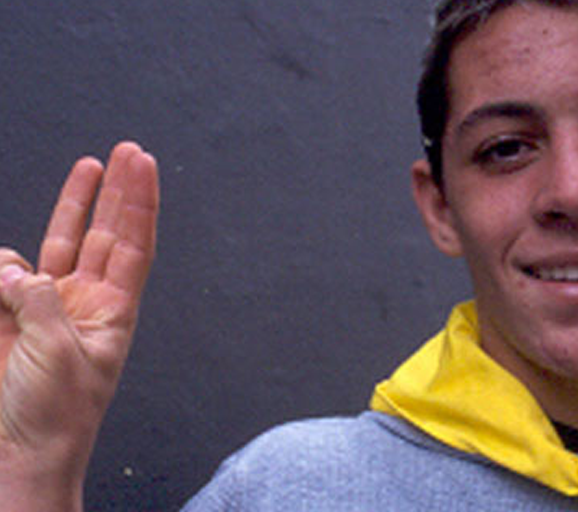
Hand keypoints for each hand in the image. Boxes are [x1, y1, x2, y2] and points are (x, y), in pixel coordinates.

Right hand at [0, 142, 158, 510]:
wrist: (16, 456)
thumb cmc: (54, 417)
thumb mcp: (57, 353)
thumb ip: (37, 301)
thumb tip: (13, 269)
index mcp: (113, 312)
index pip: (133, 245)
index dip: (139, 203)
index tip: (143, 163)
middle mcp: (84, 302)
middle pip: (105, 233)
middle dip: (116, 193)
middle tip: (127, 152)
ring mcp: (44, 307)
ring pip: (58, 243)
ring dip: (68, 208)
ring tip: (85, 171)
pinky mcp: (6, 316)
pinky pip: (3, 274)